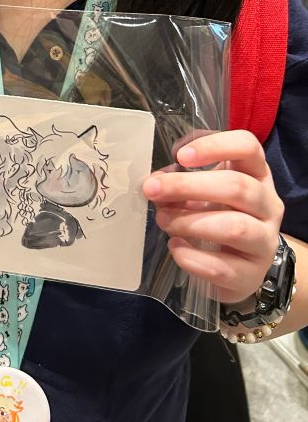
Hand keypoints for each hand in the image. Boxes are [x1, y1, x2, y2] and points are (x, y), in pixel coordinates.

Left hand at [142, 131, 283, 303]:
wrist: (238, 266)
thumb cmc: (217, 214)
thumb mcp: (203, 189)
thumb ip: (182, 177)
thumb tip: (156, 181)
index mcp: (256, 174)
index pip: (248, 147)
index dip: (215, 146)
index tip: (180, 156)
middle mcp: (268, 205)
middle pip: (237, 187)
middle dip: (188, 186)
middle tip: (152, 190)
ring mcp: (265, 241)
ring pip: (235, 228)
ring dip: (190, 222)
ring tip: (162, 220)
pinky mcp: (252, 275)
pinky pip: (222, 267)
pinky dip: (192, 257)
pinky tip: (175, 248)